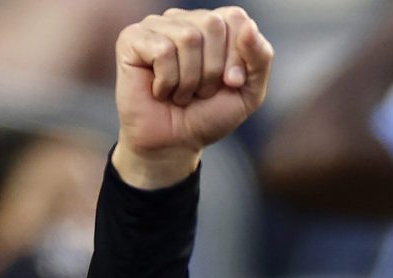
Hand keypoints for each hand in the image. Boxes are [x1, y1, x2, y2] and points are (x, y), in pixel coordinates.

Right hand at [112, 6, 272, 187]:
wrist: (174, 144)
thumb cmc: (208, 115)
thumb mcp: (248, 92)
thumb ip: (260, 57)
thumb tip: (248, 26)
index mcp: (214, 25)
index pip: (235, 18)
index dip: (237, 56)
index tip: (230, 83)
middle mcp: (185, 19)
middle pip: (213, 25)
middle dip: (214, 70)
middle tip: (201, 91)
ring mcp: (156, 26)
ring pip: (188, 38)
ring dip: (190, 79)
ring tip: (181, 93)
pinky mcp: (132, 39)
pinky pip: (162, 51)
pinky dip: (167, 81)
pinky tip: (160, 90)